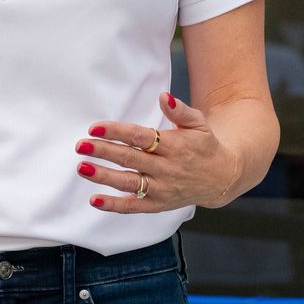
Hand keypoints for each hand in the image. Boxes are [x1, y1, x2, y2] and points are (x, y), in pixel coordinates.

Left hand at [77, 92, 239, 212]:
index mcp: (174, 145)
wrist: (221, 177)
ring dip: (103, 176)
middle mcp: (167, 168)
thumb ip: (180, 110)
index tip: (95, 127)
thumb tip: (164, 96)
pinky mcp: (158, 204)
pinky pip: (133, 206)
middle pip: (130, 159)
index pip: (140, 137)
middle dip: (103, 151)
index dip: (117, 132)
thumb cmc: (205, 146)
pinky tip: (94, 200)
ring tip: (82, 167)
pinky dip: (113, 205)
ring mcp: (162, 188)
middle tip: (81, 145)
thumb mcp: (198, 124)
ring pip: (128, 182)